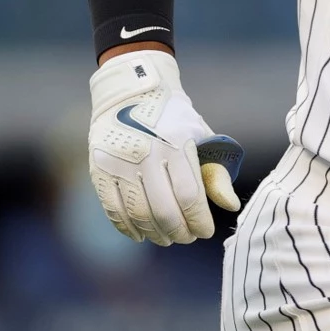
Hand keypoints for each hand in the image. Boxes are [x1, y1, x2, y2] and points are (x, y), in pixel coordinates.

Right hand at [88, 49, 242, 244]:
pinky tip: (141, 235)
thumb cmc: (174, 118)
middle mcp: (147, 154)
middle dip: (179, 232)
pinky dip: (128, 228)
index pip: (190, 197)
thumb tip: (230, 207)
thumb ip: (214, 173)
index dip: (199, 221)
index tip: (205, 232)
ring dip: (155, 234)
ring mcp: (120, 163)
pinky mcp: (99, 169)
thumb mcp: (201, 137)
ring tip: (167, 238)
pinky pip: (113, 210)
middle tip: (186, 239)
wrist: (132, 91)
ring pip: (139, 214)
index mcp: (177, 145)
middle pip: (165, 210)